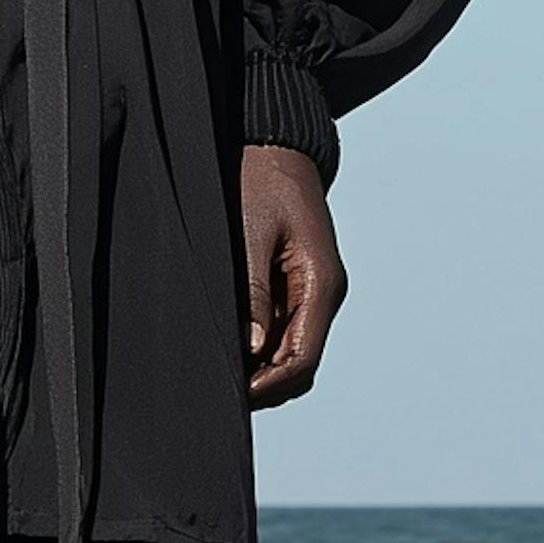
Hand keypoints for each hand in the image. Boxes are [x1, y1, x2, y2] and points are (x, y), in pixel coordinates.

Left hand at [242, 143, 345, 406]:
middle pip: (301, 363)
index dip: (270, 383)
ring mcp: (311, 291)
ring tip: (220, 373)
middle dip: (266, 383)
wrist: (276, 148)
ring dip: (262, 367)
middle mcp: (323, 293)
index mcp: (322, 283)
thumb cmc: (263, 180)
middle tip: (220, 390)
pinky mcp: (295, 285)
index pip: (303, 357)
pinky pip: (282, 329)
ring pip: (291, 351)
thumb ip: (253, 290)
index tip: (233, 394)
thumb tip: (253, 346)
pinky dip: (259, 347)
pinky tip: (229, 347)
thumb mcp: (252, 231)